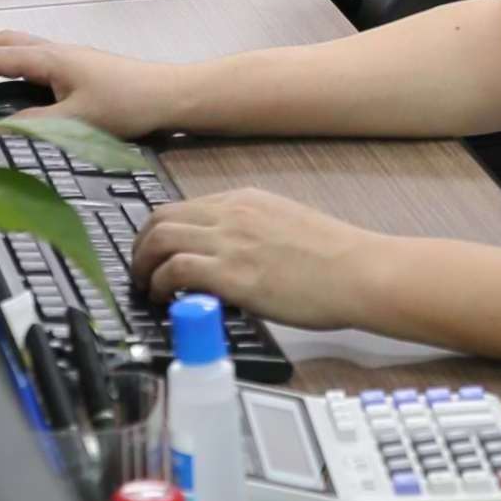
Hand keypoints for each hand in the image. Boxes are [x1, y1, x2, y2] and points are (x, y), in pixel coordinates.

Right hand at [0, 30, 167, 135]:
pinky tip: (5, 82)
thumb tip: (0, 127)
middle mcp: (54, 50)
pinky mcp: (75, 68)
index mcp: (50, 58)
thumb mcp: (77, 121)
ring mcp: (65, 57)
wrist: (169, 95)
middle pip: (0, 43)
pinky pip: (29, 57)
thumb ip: (35, 123)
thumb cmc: (130, 103)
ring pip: (15, 46)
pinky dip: (6, 64)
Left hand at [128, 187, 384, 332]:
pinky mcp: (233, 274)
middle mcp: (232, 214)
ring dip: (143, 266)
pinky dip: (159, 284)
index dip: (158, 233)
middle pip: (160, 219)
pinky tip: (165, 300)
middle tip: (140, 272)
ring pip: (159, 240)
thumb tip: (225, 253)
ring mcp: (231, 242)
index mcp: (245, 200)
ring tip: (146, 289)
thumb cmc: (334, 258)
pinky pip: (175, 270)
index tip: (154, 253)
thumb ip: (250, 231)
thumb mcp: (285, 225)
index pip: (181, 208)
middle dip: (141, 247)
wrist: (359, 272)